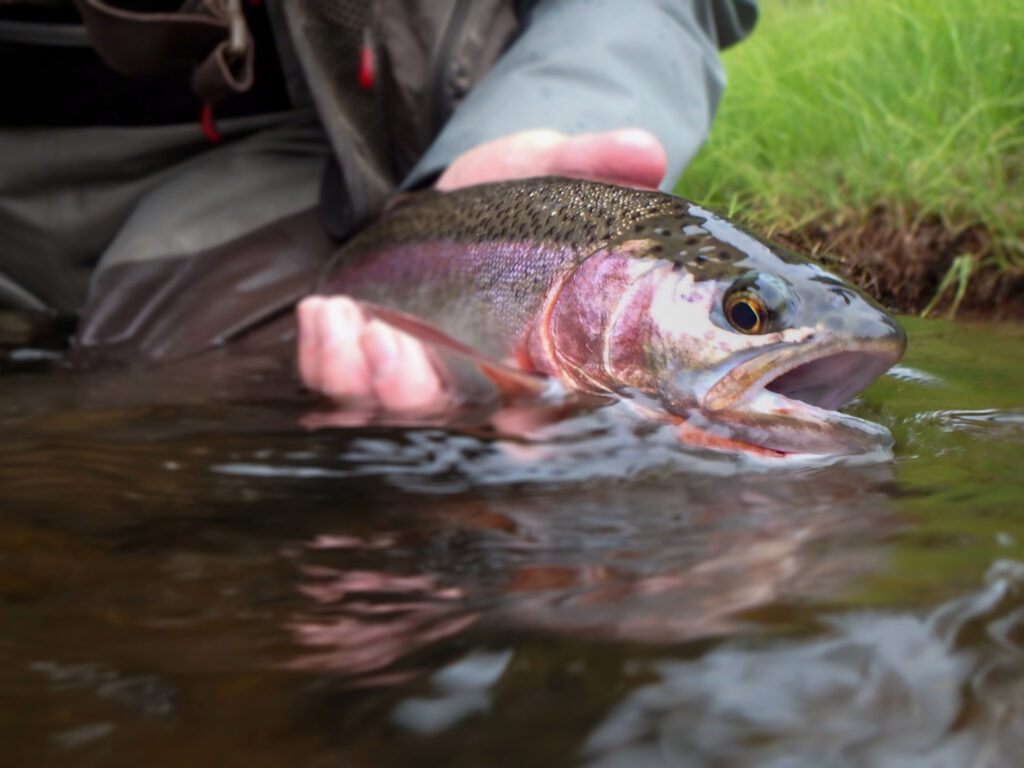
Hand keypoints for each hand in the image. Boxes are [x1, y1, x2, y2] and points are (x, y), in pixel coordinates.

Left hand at [298, 129, 667, 418]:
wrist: (452, 199)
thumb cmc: (510, 198)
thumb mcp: (551, 171)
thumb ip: (593, 162)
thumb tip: (646, 153)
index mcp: (536, 359)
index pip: (537, 415)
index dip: (521, 425)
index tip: (505, 410)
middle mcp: (475, 381)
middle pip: (444, 418)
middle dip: (407, 393)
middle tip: (388, 349)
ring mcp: (417, 375)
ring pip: (381, 406)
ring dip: (352, 373)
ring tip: (338, 314)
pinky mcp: (366, 359)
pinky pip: (337, 379)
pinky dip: (323, 356)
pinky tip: (324, 310)